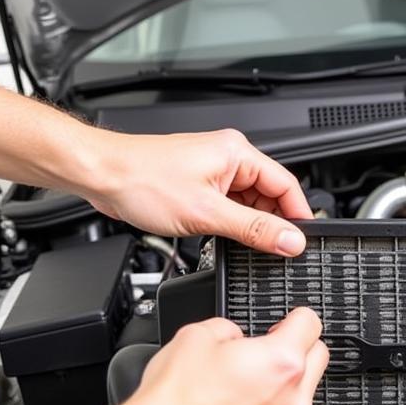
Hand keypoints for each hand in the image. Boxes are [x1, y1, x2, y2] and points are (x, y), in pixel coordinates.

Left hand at [82, 128, 312, 255]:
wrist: (103, 176)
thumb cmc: (143, 181)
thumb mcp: (207, 214)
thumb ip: (254, 229)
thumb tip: (289, 240)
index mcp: (238, 152)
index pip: (286, 184)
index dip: (298, 216)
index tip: (302, 242)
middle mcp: (229, 156)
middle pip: (269, 195)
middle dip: (270, 224)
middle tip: (271, 252)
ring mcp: (212, 170)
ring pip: (247, 202)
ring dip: (246, 225)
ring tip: (236, 244)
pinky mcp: (198, 183)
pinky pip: (228, 204)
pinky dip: (229, 222)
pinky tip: (219, 237)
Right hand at [134, 307, 328, 404]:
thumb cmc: (176, 391)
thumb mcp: (201, 332)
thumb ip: (231, 329)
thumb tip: (236, 338)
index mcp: (282, 361)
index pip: (311, 323)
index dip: (295, 316)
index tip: (287, 321)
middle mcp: (291, 399)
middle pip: (319, 358)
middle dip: (301, 348)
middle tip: (273, 347)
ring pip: (301, 397)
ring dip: (285, 386)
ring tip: (247, 383)